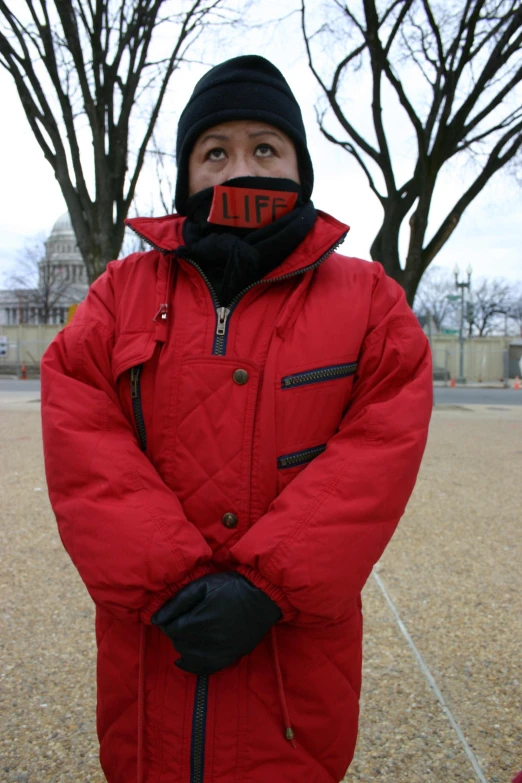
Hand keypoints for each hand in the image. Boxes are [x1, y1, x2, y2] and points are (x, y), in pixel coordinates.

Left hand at [151, 572, 280, 673]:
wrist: (262, 597)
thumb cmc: (230, 587)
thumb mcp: (202, 585)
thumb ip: (178, 601)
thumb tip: (155, 619)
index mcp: (199, 620)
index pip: (171, 629)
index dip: (169, 622)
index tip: (174, 616)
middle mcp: (207, 640)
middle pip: (179, 643)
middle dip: (177, 633)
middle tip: (183, 623)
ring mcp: (218, 651)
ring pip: (189, 657)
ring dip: (184, 647)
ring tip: (188, 636)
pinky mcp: (228, 657)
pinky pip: (204, 669)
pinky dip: (192, 666)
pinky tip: (185, 660)